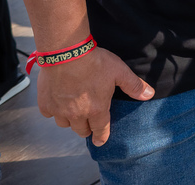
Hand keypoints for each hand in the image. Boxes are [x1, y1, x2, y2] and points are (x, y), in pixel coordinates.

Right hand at [36, 47, 153, 144]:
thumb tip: (149, 95)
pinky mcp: (45, 104)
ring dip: (70, 120)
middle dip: (87, 128)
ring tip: (74, 111)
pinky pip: (49, 114)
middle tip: (89, 123)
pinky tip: (59, 101)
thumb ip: (134, 85)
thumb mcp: (119, 72)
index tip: (100, 141)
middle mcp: (77, 114)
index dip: (101, 137)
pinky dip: (54, 110)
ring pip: (65, 124)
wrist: (66, 53)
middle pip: (81, 130)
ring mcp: (59, 110)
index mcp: (96, 109)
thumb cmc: (94, 62)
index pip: (100, 130)